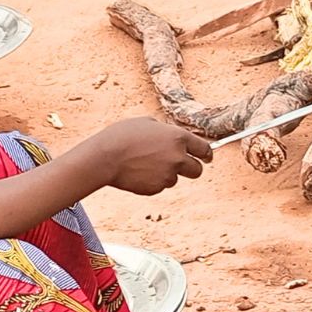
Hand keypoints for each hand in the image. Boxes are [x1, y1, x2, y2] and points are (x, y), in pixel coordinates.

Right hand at [91, 117, 211, 195]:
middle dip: (191, 168)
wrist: (105, 157)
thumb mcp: (147, 123)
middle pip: (197, 170)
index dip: (206, 154)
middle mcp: (177, 158)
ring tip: (145, 164)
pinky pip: (160, 186)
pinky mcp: (156, 188)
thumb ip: (165, 131)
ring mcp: (168, 175)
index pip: (204, 149)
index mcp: (178, 138)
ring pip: (175, 178)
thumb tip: (172, 136)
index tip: (207, 157)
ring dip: (166, 173)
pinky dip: (153, 181)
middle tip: (180, 165)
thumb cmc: (122, 136)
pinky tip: (138, 172)